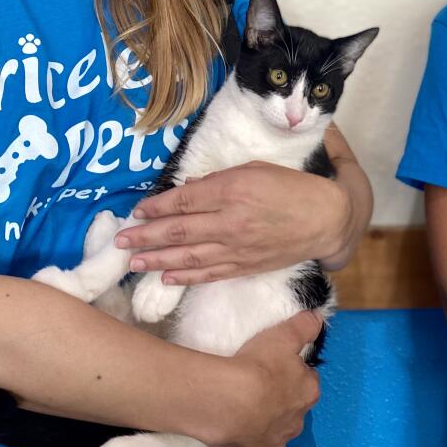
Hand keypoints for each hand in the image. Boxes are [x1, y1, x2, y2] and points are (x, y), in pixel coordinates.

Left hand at [118, 163, 352, 284]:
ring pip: (188, 257)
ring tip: (133, 262)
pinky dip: (186, 276)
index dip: (156, 207)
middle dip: (145, 236)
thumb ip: (220, 179)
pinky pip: (209, 273)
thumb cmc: (293, 187)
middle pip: (179, 231)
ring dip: (157, 261)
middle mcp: (230, 221)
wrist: (326, 219)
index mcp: (233, 190)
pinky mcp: (245, 266)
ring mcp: (237, 247)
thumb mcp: (257, 169)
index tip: (136, 211)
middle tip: (120, 240)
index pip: (184, 200)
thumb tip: (189, 189)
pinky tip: (166, 277)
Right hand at [210, 311, 322, 446]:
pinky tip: (234, 442)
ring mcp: (274, 446)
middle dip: (282, 404)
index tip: (280, 369)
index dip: (295, 375)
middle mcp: (295, 424)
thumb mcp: (283, 335)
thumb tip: (319, 318)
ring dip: (265, 428)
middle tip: (260, 390)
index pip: (308, 382)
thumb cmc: (259, 367)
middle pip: (292, 411)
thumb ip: (303, 326)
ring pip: (274, 437)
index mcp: (307, 394)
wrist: (229, 403)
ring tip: (244, 413)